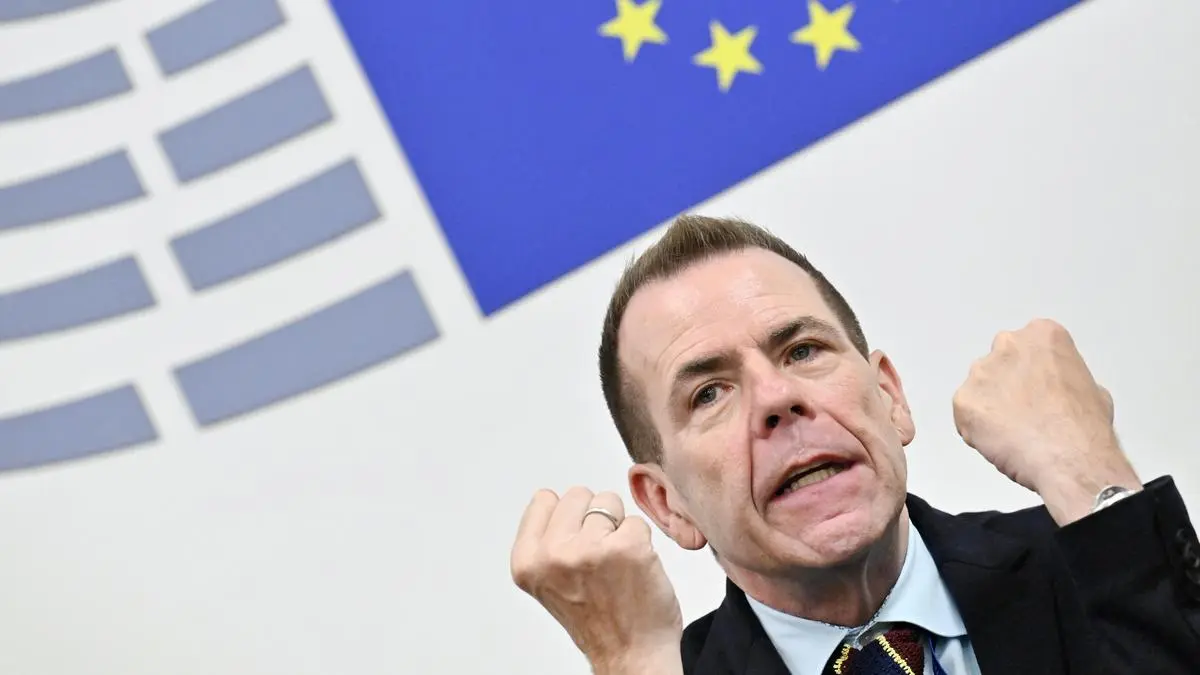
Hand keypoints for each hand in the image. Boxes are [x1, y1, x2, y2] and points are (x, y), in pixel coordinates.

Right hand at [510, 487, 682, 674]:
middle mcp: (553, 554)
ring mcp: (591, 549)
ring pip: (609, 502)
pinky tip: (634, 569)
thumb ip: (545, 542)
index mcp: (527, 561)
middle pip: (577, 494)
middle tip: (598, 556)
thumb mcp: (547, 582)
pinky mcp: (628, 547)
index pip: (544, 499)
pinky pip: (636, 521)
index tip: (574, 544)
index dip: (566, 518)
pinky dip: (640, 541)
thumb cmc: (596, 620)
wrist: (631, 654)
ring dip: (617, 528)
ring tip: (616, 563)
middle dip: (592, 517)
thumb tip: (556, 501)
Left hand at [952, 319, 1140, 524]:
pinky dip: (976, 428)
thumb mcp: (1092, 389)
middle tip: (1024, 412)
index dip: (1032, 373)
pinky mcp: (963, 400)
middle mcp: (1007, 345)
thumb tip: (1062, 392)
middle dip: (1007, 385)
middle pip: (999, 363)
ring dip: (991, 406)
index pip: (1027, 347)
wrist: (1068, 457)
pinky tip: (999, 440)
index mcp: (1042, 335)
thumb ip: (1065, 378)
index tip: (1038, 390)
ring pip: (979, 388)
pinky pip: (965, 414)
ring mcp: (981, 372)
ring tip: (1013, 430)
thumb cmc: (1083, 427)